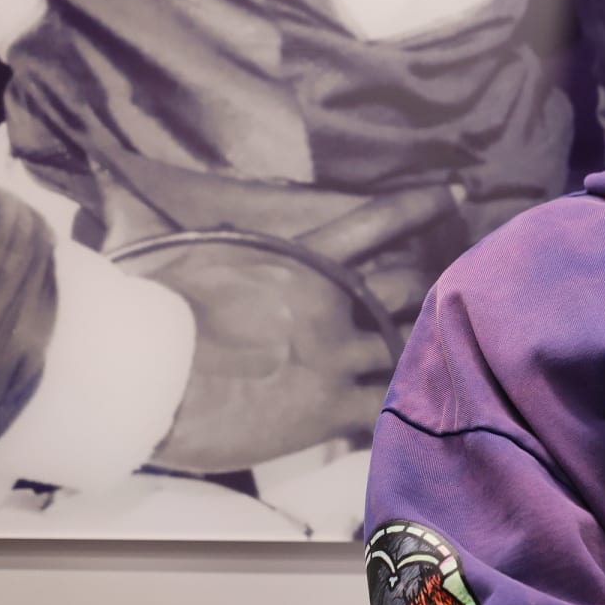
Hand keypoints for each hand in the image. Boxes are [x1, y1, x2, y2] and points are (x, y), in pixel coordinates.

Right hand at [135, 187, 459, 473]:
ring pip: (406, 344)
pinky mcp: (332, 409)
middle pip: (407, 289)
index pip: (378, 221)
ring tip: (447, 352)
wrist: (146, 372)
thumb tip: (194, 213)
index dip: (422, 206)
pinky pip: (389, 405)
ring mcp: (337, 355)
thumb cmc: (153, 306)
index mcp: (302, 257)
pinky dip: (405, 405)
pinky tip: (424, 410)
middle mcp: (333, 301)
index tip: (458, 193)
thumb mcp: (198, 252)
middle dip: (426, 292)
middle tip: (448, 291)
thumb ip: (232, 242)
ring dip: (423, 348)